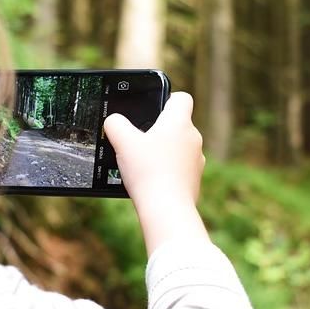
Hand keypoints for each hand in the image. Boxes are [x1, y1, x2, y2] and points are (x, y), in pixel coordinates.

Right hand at [103, 92, 208, 254]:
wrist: (166, 210)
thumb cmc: (147, 172)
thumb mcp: (122, 142)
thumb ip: (115, 124)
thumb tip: (113, 121)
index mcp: (179, 123)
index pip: (181, 98)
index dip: (167, 99)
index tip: (153, 109)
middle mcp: (193, 139)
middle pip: (177, 125)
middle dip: (159, 130)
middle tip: (139, 140)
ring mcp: (196, 161)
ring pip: (179, 148)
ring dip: (163, 152)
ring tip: (143, 164)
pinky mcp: (194, 181)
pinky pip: (179, 169)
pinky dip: (167, 171)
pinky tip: (150, 181)